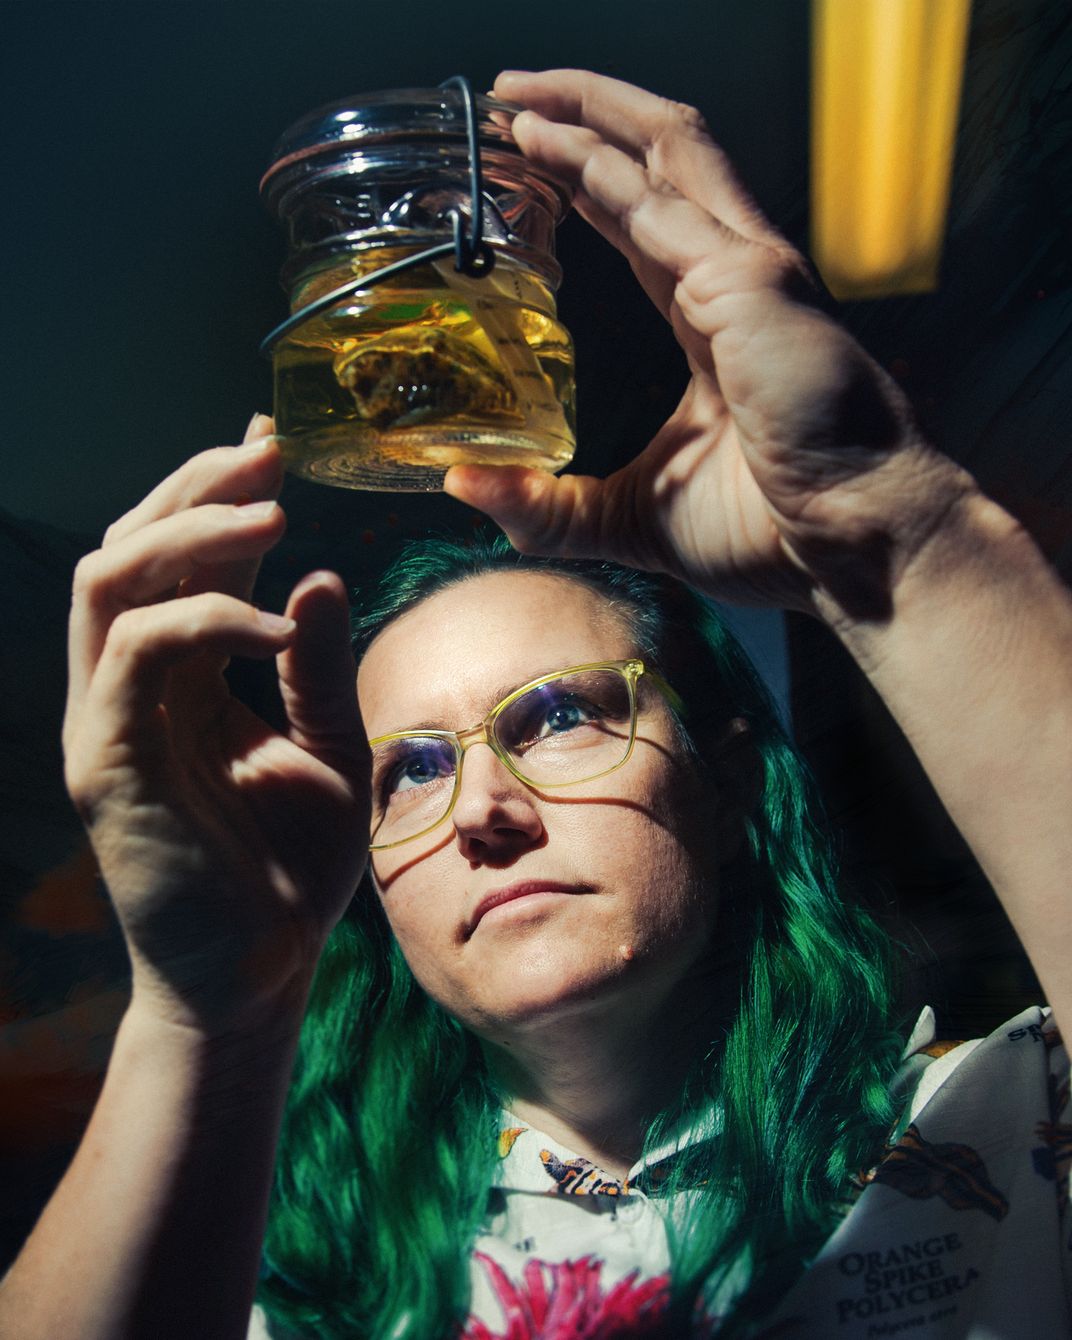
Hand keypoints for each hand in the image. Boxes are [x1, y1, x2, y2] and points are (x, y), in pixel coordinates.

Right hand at [63, 417, 369, 1032]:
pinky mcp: (108, 762)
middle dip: (193, 489)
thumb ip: (320, 666)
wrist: (261, 971)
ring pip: (111, 581)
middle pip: (126, 548)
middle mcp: (131, 688)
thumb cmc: (291, 869)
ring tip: (271, 513)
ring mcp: (110, 721)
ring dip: (189, 532)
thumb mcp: (329, 748)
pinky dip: (204, 619)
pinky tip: (275, 624)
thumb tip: (319, 576)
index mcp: (180, 680)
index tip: (272, 443)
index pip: (178, 563)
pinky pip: (137, 655)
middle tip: (266, 456)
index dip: (217, 496)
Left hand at [446, 70, 973, 618]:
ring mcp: (749, 273)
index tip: (524, 163)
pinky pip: (667, 208)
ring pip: (667, 150)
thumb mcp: (627, 519)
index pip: (645, 218)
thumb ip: (547, 506)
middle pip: (657, 159)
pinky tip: (548, 152)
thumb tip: (464, 485)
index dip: (588, 180)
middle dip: (581, 117)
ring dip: (588, 113)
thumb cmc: (767, 533)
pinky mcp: (751, 286)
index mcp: (714, 319)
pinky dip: (603, 170)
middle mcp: (734, 278)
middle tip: (505, 102)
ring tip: (514, 101)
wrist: (852, 549)